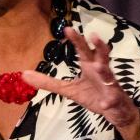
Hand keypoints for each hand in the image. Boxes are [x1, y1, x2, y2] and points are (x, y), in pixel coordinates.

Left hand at [21, 28, 139, 139]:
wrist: (115, 111)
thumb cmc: (93, 95)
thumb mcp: (68, 90)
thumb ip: (48, 82)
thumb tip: (24, 74)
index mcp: (89, 67)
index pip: (83, 50)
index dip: (76, 40)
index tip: (68, 28)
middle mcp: (101, 72)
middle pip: (99, 56)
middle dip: (98, 46)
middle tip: (93, 35)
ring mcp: (110, 85)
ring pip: (109, 75)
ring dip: (105, 71)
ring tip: (99, 66)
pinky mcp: (114, 100)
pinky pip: (111, 100)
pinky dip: (108, 101)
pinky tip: (105, 103)